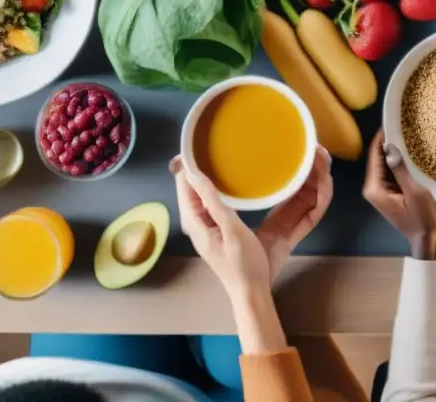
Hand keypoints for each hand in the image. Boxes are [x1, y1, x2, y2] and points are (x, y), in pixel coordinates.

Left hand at [170, 146, 332, 299]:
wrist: (251, 291)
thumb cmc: (244, 263)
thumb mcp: (231, 230)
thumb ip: (213, 203)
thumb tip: (195, 175)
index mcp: (195, 224)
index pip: (183, 188)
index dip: (185, 167)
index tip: (192, 145)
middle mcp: (196, 225)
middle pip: (188, 191)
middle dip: (192, 170)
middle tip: (203, 146)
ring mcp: (205, 229)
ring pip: (198, 198)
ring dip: (202, 180)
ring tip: (212, 158)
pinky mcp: (216, 231)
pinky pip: (208, 205)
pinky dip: (211, 191)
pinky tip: (223, 184)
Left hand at [362, 130, 435, 259]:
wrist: (425, 239)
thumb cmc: (421, 217)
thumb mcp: (414, 191)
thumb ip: (401, 169)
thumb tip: (390, 147)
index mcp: (375, 188)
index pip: (375, 156)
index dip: (381, 138)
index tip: (390, 120)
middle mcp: (372, 188)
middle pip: (377, 159)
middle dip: (387, 142)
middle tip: (401, 124)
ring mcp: (379, 191)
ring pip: (384, 164)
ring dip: (393, 151)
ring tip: (405, 132)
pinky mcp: (387, 192)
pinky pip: (390, 172)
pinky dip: (397, 161)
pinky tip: (408, 151)